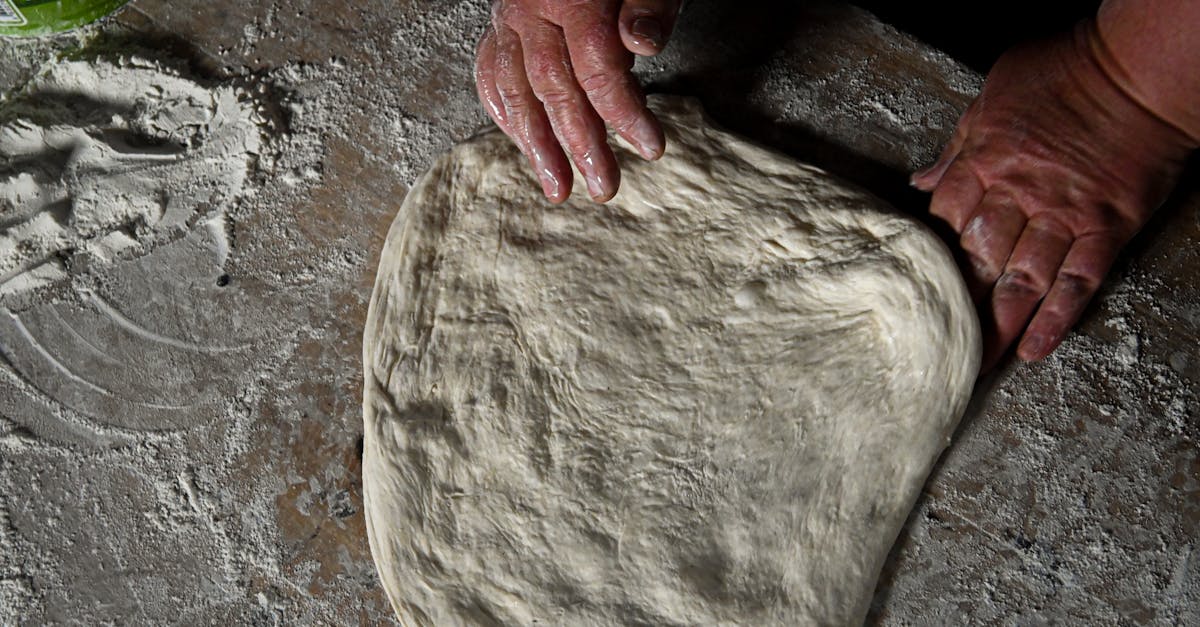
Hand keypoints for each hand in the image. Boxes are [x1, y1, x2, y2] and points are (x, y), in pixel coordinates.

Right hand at [474, 0, 682, 202]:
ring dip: (536, 146)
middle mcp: (530, 10)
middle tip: (605, 185)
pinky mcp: (499, 30)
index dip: (623, 111)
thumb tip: (642, 43)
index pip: (595, 64)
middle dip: (579, 143)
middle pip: (553, 86)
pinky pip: (491, 76)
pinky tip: (526, 149)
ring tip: (558, 189)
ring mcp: (508, 21)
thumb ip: (650, 6)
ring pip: (515, 90)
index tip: (650, 148)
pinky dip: (506, 116)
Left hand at [912, 24, 1193, 370]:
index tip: (914, 293)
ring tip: (979, 366)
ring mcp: (1065, 214)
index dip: (929, 262)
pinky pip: (1078, 281)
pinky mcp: (1107, 226)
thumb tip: (921, 181)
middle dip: (957, 309)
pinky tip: (1035, 349)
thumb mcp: (992, 97)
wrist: (1138, 69)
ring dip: (999, 327)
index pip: (944, 224)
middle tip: (936, 349)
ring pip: (1023, 281)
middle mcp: (1019, 194)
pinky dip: (1056, 318)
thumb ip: (957, 146)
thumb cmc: (1063, 71)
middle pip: (978, 262)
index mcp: (984, 163)